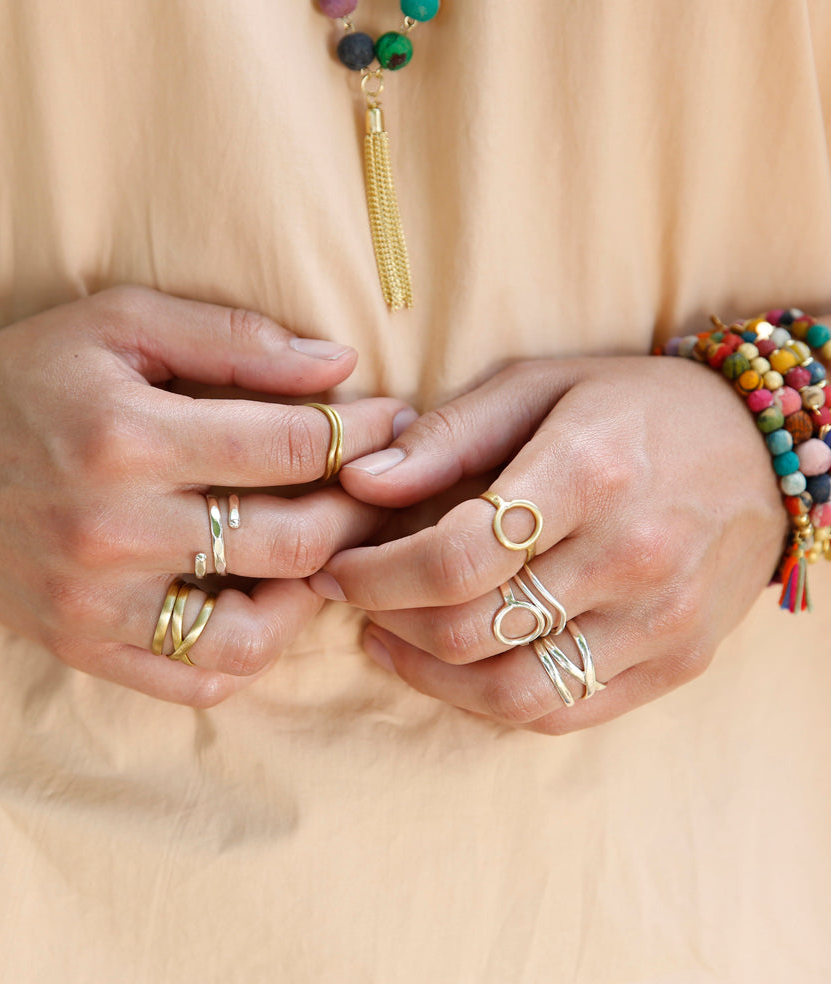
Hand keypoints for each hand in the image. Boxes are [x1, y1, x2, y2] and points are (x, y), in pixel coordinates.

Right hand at [0, 286, 412, 704]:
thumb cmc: (25, 377)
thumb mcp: (120, 324)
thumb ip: (235, 340)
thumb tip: (341, 366)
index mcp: (132, 435)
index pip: (295, 445)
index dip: (363, 431)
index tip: (389, 418)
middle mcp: (117, 528)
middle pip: (294, 538)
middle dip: (358, 508)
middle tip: (376, 485)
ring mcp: (99, 603)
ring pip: (257, 630)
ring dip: (316, 593)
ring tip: (328, 552)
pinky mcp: (85, 647)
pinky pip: (198, 681)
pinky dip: (252, 652)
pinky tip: (268, 604)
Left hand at [310, 355, 788, 732]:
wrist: (763, 449)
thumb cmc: (634, 408)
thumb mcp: (540, 387)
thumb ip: (448, 436)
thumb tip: (360, 482)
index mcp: (588, 473)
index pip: (456, 555)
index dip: (376, 573)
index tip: (337, 566)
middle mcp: (631, 556)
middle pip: (471, 628)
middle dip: (385, 618)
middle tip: (352, 596)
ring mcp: (660, 622)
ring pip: (510, 690)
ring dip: (426, 674)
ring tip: (386, 638)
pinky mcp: (677, 663)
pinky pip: (562, 711)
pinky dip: (488, 701)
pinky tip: (452, 667)